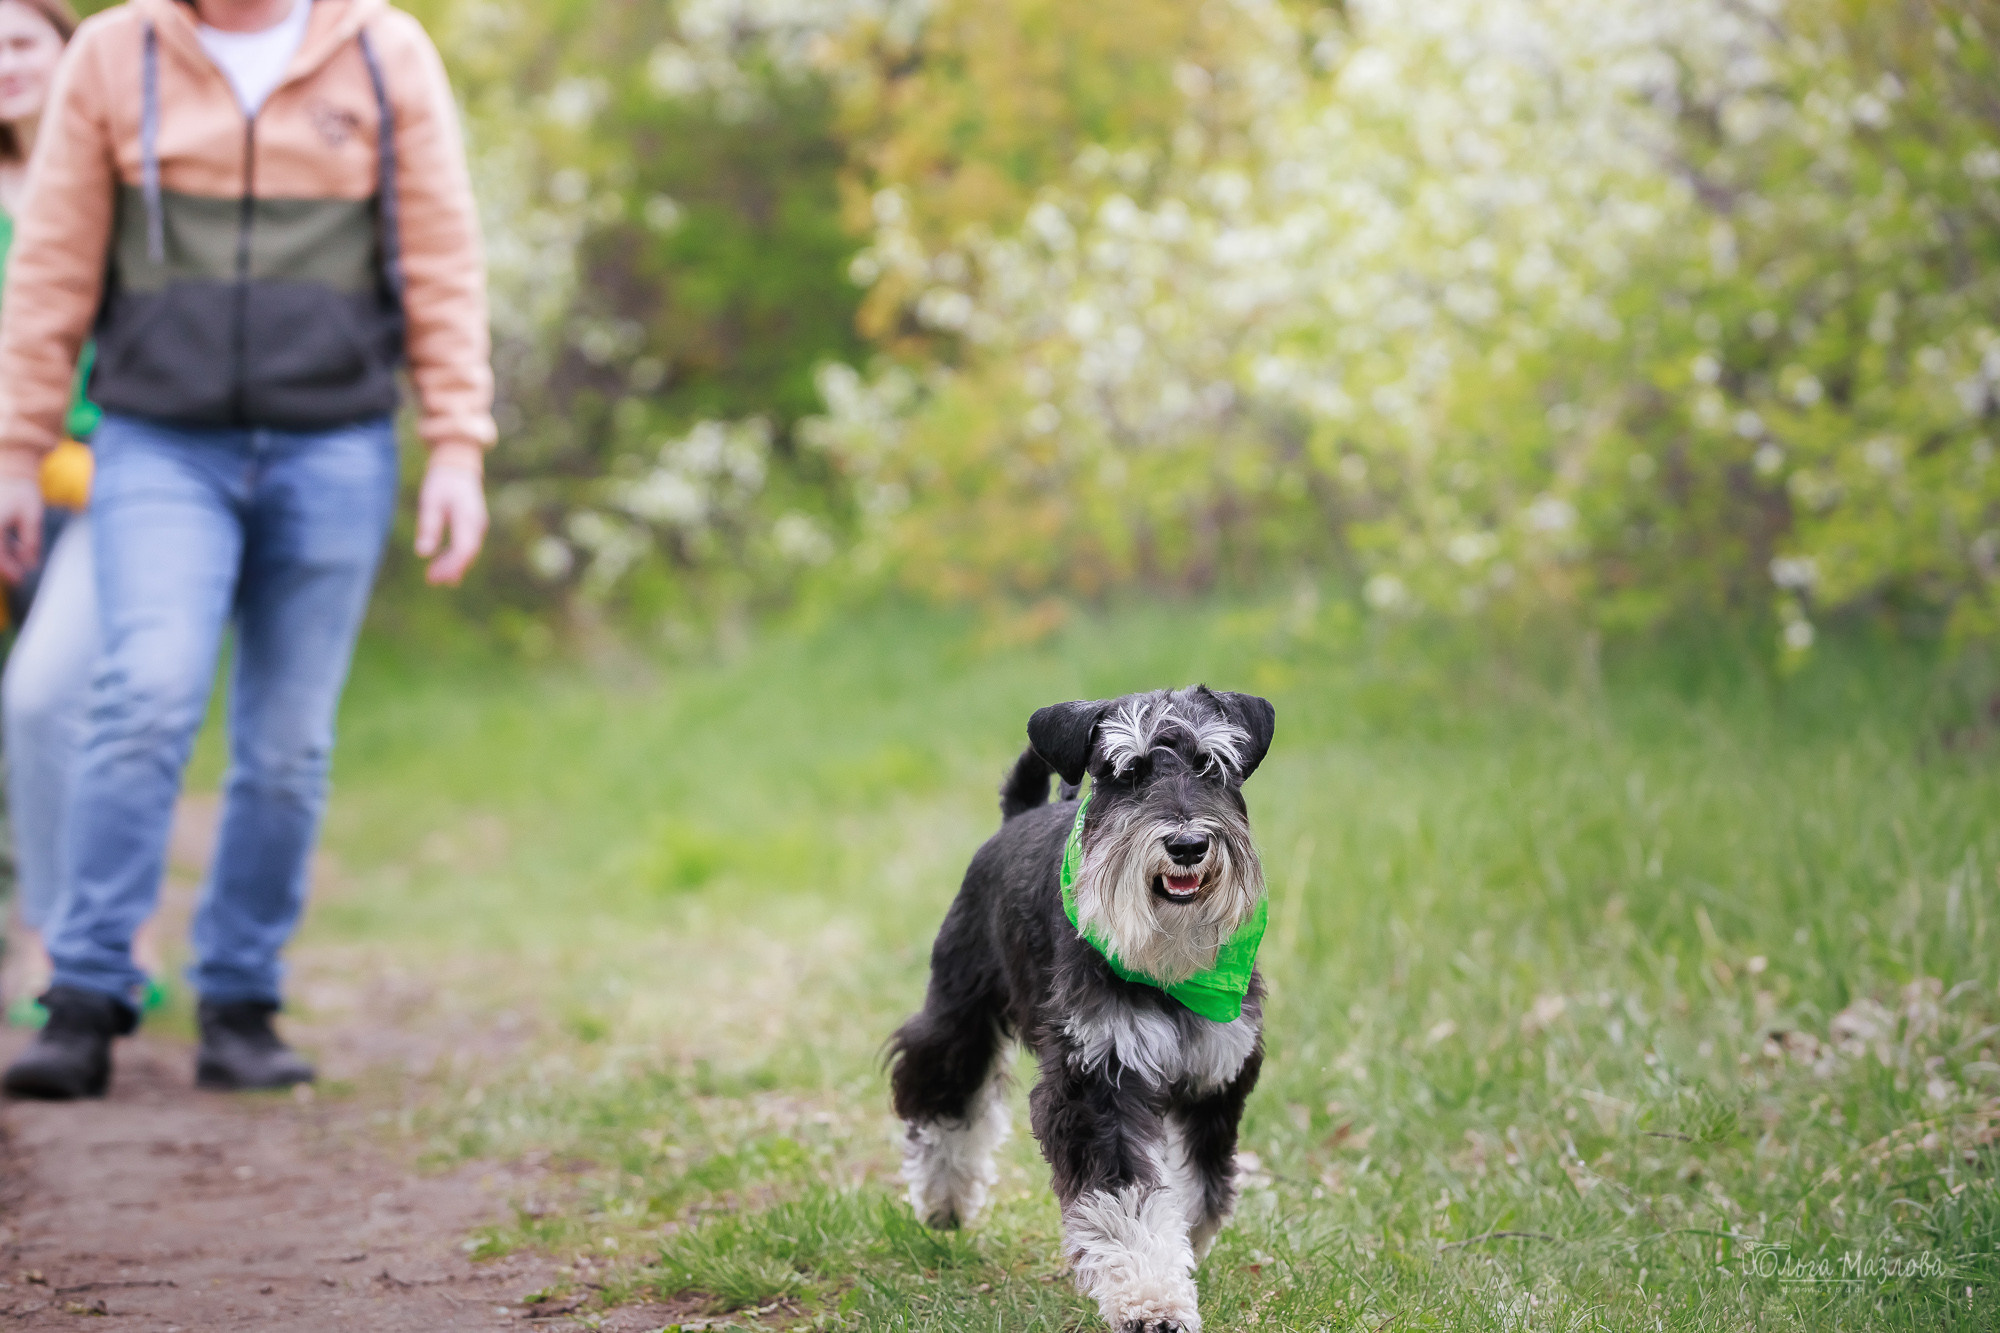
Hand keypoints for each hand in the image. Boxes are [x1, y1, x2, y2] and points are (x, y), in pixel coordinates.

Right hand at [0, 473, 42, 584]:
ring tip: (23, 554)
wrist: (10, 469)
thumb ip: (30, 541)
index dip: (8, 570)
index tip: (20, 579)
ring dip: (5, 555)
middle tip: (19, 575)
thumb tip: (31, 564)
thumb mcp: (32, 516)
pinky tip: (17, 546)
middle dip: (5, 564)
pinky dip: (3, 544)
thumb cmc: (22, 492)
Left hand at [414, 448, 486, 586]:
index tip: (433, 577)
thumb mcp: (430, 502)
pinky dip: (456, 557)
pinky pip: (467, 546)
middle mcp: (477, 525)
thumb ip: (429, 527)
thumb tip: (423, 553)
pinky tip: (442, 564)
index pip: (463, 550)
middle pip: (467, 555)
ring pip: (468, 552)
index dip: (450, 567)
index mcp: (468, 518)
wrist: (458, 466)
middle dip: (450, 570)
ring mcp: (478, 526)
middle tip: (430, 581)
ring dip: (453, 566)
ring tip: (434, 577)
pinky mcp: (474, 526)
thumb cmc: (442, 482)